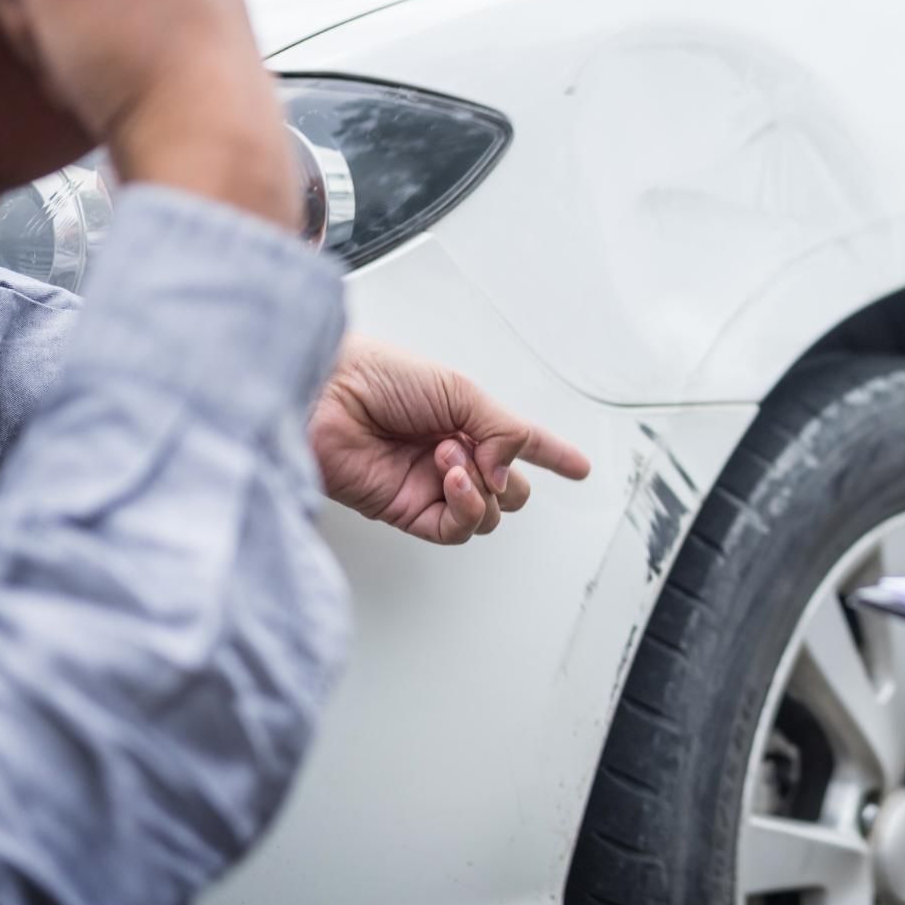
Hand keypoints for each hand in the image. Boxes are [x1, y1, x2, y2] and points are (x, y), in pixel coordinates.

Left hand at [311, 336, 591, 544]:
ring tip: (450, 458)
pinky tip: (450, 481)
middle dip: (509, 476)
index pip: (521, 443)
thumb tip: (512, 473)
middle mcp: (451, 455)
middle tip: (481, 452)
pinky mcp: (407, 511)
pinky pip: (456, 529)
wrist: (325, 396)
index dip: (553, 454)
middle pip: (511, 490)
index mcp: (465, 418)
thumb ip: (502, 431)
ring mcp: (430, 485)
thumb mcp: (459, 389)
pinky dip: (465, 508)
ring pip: (489, 514)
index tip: (579, 468)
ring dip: (481, 488)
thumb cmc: (377, 375)